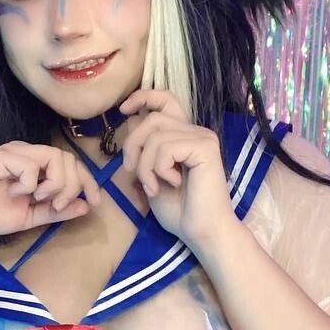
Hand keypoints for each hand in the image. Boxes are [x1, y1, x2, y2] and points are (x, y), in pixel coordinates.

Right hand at [0, 141, 101, 237]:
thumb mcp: (30, 217)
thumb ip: (56, 211)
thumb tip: (86, 207)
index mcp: (36, 165)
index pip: (72, 164)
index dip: (88, 182)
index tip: (96, 202)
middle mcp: (28, 154)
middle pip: (68, 158)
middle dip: (71, 186)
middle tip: (55, 205)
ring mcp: (14, 153)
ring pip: (54, 157)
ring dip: (55, 183)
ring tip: (38, 198)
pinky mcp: (0, 157)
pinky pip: (30, 164)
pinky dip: (30, 183)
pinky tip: (15, 192)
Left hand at [119, 89, 235, 251]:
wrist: (201, 231)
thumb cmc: (179, 210)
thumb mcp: (151, 175)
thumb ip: (144, 149)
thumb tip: (131, 120)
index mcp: (184, 136)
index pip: (165, 100)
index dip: (143, 98)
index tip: (124, 109)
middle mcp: (196, 132)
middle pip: (152, 119)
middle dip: (133, 145)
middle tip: (130, 171)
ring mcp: (202, 138)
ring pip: (155, 135)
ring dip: (144, 165)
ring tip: (152, 186)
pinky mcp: (205, 147)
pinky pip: (166, 147)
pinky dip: (158, 168)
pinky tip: (171, 184)